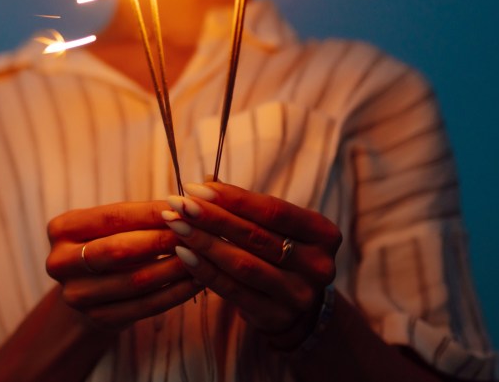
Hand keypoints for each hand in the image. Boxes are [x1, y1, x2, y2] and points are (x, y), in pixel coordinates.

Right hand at [45, 201, 201, 330]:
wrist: (87, 290)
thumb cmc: (106, 244)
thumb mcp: (109, 225)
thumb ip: (139, 215)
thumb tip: (186, 204)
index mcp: (61, 229)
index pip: (113, 217)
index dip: (151, 213)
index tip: (186, 207)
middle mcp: (60, 262)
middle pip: (120, 250)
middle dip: (163, 240)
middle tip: (197, 232)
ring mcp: (77, 295)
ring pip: (136, 281)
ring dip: (175, 268)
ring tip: (202, 255)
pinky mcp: (97, 319)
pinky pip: (145, 306)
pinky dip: (175, 293)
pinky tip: (196, 281)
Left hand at [165, 181, 341, 348]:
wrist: (298, 309)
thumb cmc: (280, 253)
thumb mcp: (275, 227)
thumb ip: (245, 206)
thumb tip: (205, 181)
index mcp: (324, 233)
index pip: (273, 210)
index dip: (233, 198)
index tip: (195, 187)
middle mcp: (318, 265)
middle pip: (255, 236)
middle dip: (211, 217)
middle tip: (178, 204)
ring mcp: (299, 294)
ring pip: (242, 263)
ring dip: (203, 242)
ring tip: (175, 224)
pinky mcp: (276, 316)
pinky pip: (232, 290)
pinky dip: (204, 270)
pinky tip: (182, 253)